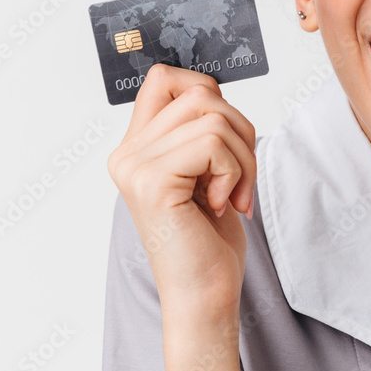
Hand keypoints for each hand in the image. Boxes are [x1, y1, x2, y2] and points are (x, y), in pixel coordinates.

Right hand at [107, 63, 256, 311]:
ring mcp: (135, 166)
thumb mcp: (207, 169)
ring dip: (242, 157)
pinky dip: (234, 172)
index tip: (227, 136)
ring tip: (231, 194)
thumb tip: (214, 87)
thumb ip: (200, 127)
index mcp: (138, 147)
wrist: (205, 293)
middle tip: (239, 178)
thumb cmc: (210, 237)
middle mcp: (127, 153)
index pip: (165, 77)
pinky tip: (220, 205)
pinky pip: (213, 143)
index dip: (207, 90)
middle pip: (202, 93)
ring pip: (214, 116)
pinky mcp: (152, 182)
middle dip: (241, 132)